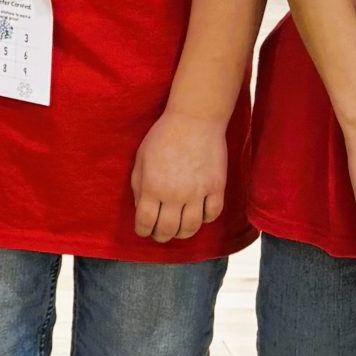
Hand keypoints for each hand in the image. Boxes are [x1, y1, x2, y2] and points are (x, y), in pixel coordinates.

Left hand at [130, 109, 228, 243]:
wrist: (194, 120)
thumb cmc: (163, 136)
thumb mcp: (141, 159)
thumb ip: (139, 186)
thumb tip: (141, 209)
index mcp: (152, 187)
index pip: (145, 222)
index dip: (143, 231)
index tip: (144, 230)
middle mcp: (174, 194)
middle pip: (168, 230)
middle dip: (161, 236)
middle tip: (160, 234)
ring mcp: (197, 192)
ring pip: (191, 228)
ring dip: (183, 233)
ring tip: (179, 229)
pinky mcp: (216, 187)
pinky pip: (212, 214)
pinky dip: (205, 219)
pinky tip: (198, 215)